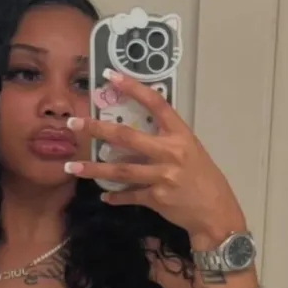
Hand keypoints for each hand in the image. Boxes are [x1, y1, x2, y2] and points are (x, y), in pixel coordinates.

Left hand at [65, 70, 246, 247]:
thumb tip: (132, 135)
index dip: (133, 88)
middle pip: (127, 137)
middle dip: (97, 129)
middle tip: (73, 124)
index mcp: (180, 134)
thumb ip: (164, 140)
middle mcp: (171, 152)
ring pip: (121, 170)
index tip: (111, 76)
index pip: (156, 103)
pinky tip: (104, 196)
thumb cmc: (202, 178)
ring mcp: (163, 176)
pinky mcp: (157, 198)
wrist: (215, 211)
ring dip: (94, 169)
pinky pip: (130, 195)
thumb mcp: (189, 150)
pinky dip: (115, 197)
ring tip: (72, 167)